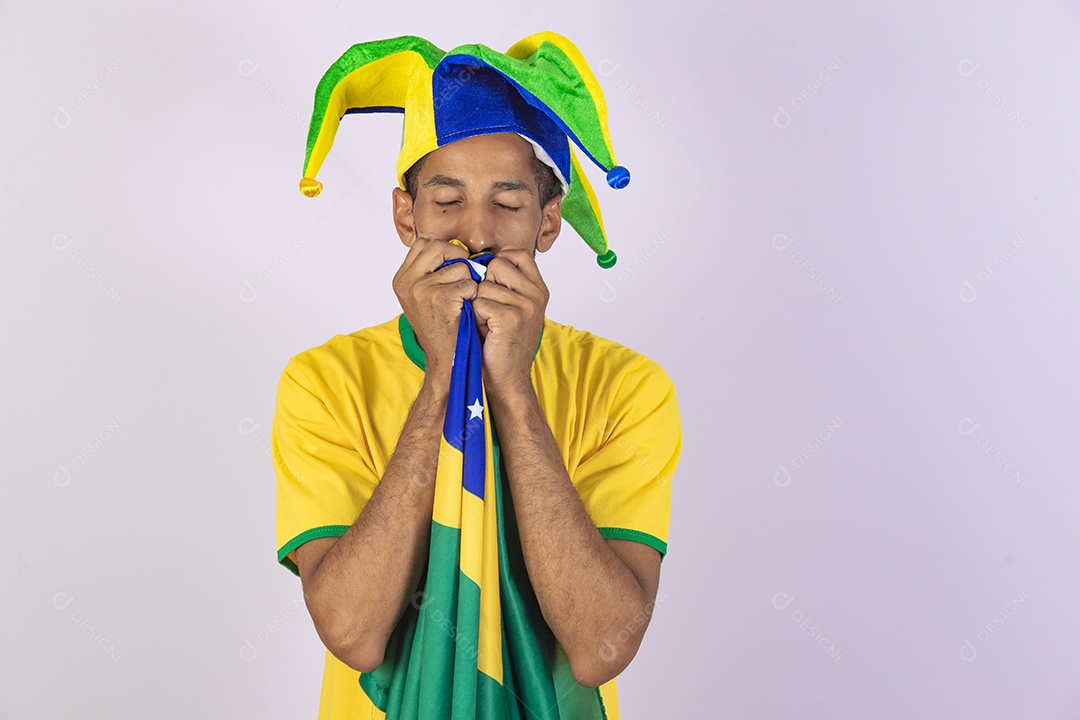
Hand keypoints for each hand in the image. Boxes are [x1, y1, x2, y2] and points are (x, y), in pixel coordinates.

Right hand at [391, 236, 474, 378]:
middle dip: (458, 258)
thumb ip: (431, 271)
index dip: (444, 250)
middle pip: (438, 246)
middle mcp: (407, 282)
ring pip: (459, 265)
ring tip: (464, 300)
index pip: (423, 243)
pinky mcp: (439, 298)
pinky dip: (474, 294)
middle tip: (465, 276)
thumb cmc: (441, 328)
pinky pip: (469, 282)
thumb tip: (453, 247)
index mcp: (401, 279)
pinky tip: (468, 309)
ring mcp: (421, 289)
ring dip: (469, 281)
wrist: (445, 359)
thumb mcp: (425, 297)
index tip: (454, 265)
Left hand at [472, 249, 548, 399]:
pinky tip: (485, 331)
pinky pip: (480, 302)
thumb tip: (483, 260)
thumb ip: (508, 284)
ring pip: (484, 285)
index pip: (517, 254)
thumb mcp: (514, 308)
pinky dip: (476, 317)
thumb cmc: (503, 342)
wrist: (508, 378)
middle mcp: (536, 295)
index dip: (498, 263)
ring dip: (478, 305)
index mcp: (539, 289)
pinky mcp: (511, 318)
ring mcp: (526, 306)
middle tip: (489, 308)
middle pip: (497, 264)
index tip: (493, 283)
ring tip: (487, 323)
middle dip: (485, 284)